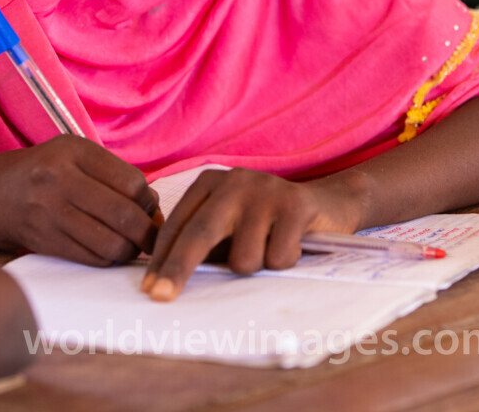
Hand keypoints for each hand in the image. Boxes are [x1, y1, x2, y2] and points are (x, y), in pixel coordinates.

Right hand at [0, 136, 159, 264]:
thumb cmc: (36, 174)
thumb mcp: (69, 155)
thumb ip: (110, 173)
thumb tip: (154, 207)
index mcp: (72, 151)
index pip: (133, 182)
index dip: (150, 202)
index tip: (151, 211)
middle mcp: (59, 179)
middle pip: (125, 215)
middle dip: (148, 233)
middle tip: (154, 239)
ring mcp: (48, 212)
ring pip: (111, 242)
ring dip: (129, 250)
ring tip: (130, 246)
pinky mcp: (42, 241)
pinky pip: (91, 258)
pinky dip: (107, 259)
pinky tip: (107, 251)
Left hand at [140, 168, 364, 301]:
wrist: (328, 204)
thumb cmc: (268, 223)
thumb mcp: (230, 224)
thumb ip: (204, 241)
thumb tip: (166, 279)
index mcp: (210, 183)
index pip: (178, 225)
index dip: (162, 260)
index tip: (150, 289)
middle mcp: (234, 181)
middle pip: (199, 234)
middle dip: (178, 269)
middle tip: (160, 297)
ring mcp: (265, 190)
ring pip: (243, 258)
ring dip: (256, 267)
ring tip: (271, 248)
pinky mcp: (295, 204)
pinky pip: (277, 257)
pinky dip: (284, 261)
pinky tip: (294, 243)